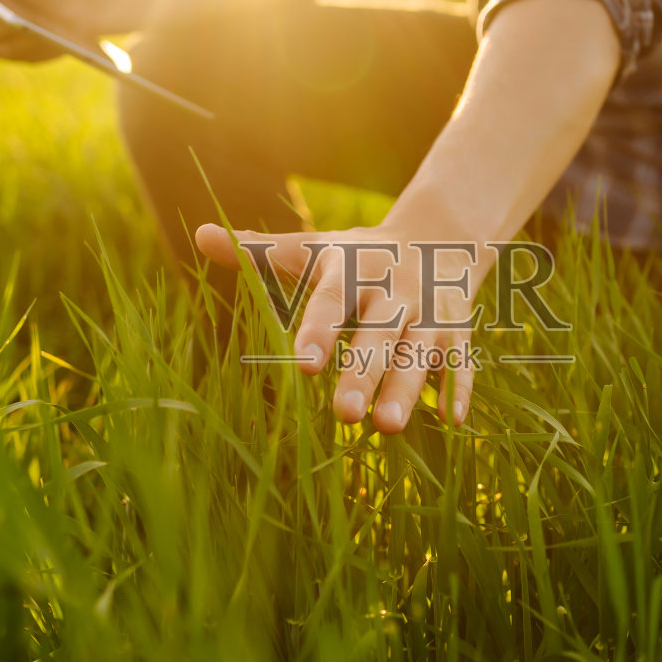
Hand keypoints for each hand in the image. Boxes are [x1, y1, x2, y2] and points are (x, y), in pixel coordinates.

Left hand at [195, 223, 483, 433]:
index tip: (305, 363)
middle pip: (379, 335)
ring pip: (420, 354)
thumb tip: (201, 234)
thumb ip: (259, 249)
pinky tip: (450, 422)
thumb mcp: (313, 248)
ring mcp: (431, 313)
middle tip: (342, 414)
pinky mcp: (458, 333)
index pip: (333, 303)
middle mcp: (395, 292)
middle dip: (363, 373)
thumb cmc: (358, 255)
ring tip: (386, 427)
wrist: (438, 237)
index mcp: (354, 270)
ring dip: (407, 389)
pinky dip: (458, 389)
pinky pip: (461, 362)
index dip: (319, 330)